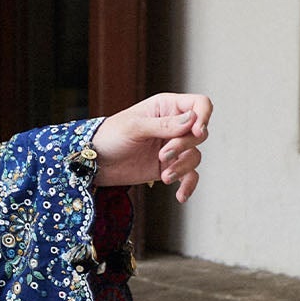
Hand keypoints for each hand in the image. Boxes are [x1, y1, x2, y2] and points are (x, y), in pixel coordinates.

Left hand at [93, 92, 212, 202]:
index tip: (196, 131)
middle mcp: (174, 126)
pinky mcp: (169, 167)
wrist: (96, 163)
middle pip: (199, 133)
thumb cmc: (110, 137)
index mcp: (166, 107)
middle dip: (184, 146)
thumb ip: (164, 125)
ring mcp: (173, 147)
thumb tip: (193, 120)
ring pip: (194, 155)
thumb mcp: (134, 127)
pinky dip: (188, 185)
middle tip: (163, 155)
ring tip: (164, 176)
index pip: (199, 105)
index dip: (203, 116)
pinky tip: (180, 195)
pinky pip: (189, 175)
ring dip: (182, 167)